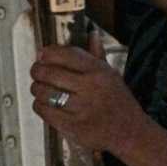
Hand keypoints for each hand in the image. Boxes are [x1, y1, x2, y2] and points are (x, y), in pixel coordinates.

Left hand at [30, 31, 146, 152]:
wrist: (130, 132)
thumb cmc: (118, 102)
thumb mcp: (112, 75)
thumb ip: (97, 55)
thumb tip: (92, 34)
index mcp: (99, 71)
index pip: (65, 54)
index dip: (47, 53)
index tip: (41, 55)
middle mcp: (90, 87)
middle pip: (49, 72)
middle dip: (36, 70)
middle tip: (36, 71)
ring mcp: (81, 108)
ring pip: (43, 92)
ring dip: (36, 89)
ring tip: (39, 88)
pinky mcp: (73, 126)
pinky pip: (44, 111)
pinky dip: (39, 105)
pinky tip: (44, 104)